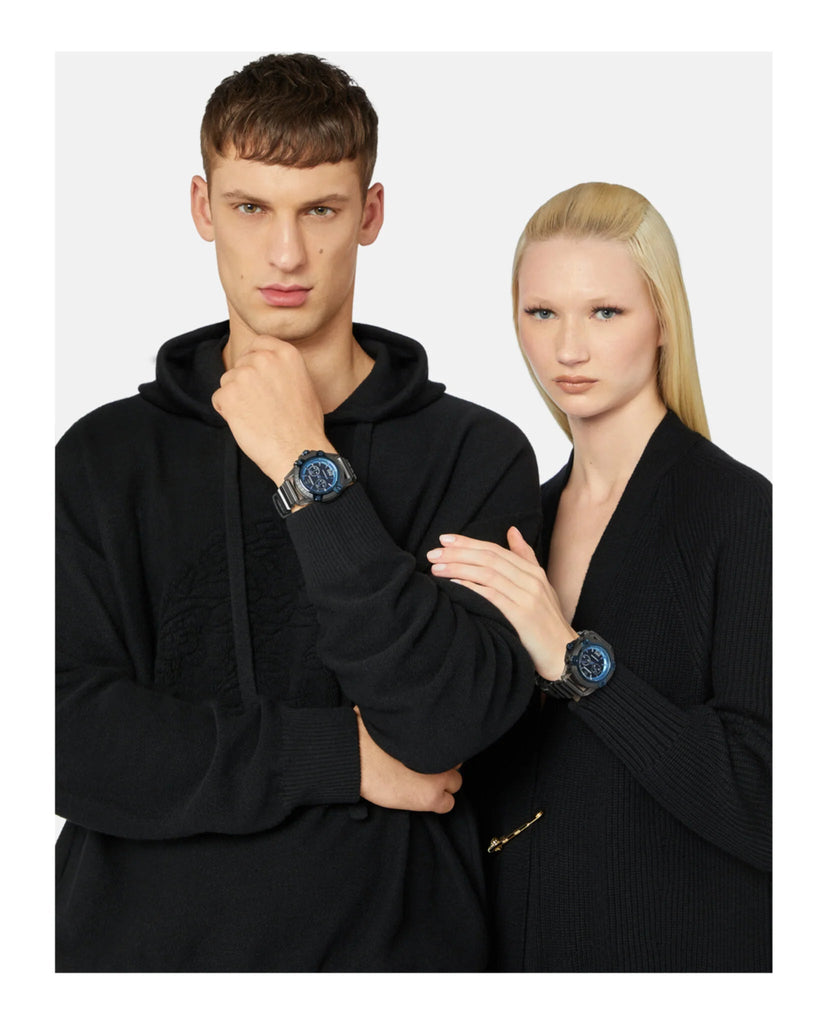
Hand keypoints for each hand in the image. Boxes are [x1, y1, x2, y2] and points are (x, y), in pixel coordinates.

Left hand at [212, 336, 330, 484]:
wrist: (297, 450)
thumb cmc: (304, 424)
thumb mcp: (304, 384)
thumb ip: (283, 368)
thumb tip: (267, 366)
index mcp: (285, 354)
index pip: (258, 342)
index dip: (254, 358)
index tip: (257, 373)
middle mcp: (263, 359)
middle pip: (241, 363)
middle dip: (245, 382)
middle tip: (261, 404)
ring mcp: (243, 376)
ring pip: (228, 381)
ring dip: (236, 397)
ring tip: (256, 416)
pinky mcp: (227, 394)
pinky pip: (219, 399)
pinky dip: (228, 412)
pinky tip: (246, 423)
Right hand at [355, 708, 461, 813]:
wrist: (356, 760)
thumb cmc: (363, 734)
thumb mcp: (385, 714)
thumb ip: (401, 713)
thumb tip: (394, 700)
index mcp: (433, 732)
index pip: (451, 740)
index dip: (438, 748)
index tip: (428, 750)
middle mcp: (441, 753)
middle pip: (456, 761)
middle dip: (443, 763)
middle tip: (426, 767)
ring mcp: (438, 776)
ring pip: (456, 782)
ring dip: (443, 782)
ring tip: (425, 783)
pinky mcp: (431, 797)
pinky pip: (448, 804)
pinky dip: (439, 802)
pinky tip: (423, 797)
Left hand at [427, 526, 577, 680]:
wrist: (565, 653)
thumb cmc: (547, 622)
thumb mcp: (540, 586)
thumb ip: (525, 558)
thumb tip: (512, 531)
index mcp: (533, 571)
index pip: (495, 550)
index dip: (468, 542)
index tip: (445, 539)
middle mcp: (531, 580)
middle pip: (489, 558)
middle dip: (458, 553)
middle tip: (433, 552)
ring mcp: (527, 597)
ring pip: (488, 574)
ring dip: (459, 568)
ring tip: (437, 568)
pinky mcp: (522, 615)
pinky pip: (492, 596)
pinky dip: (472, 588)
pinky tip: (454, 585)